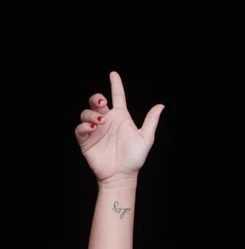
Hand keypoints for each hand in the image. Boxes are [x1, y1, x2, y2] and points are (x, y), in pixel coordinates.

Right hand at [75, 72, 163, 186]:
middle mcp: (107, 121)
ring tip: (101, 122)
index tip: (113, 73)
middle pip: (96, 102)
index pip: (117, 97)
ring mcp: (96, 130)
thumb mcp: (146, 138)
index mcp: (121, 117)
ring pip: (86, 113)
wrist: (122, 175)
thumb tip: (160, 106)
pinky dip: (84, 126)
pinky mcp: (86, 140)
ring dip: (91, 114)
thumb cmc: (134, 157)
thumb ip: (151, 121)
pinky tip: (93, 129)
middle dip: (96, 98)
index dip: (115, 84)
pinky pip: (80, 129)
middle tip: (103, 103)